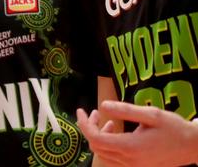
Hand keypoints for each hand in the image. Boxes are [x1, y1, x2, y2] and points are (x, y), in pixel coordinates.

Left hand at [77, 101, 197, 166]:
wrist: (193, 146)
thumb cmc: (174, 128)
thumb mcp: (151, 114)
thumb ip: (125, 110)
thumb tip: (102, 105)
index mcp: (130, 147)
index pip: (95, 138)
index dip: (84, 124)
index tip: (81, 110)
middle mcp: (129, 161)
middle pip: (96, 147)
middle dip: (89, 128)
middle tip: (94, 112)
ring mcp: (133, 166)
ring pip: (103, 154)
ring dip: (99, 136)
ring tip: (107, 120)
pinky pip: (113, 158)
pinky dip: (108, 144)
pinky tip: (116, 131)